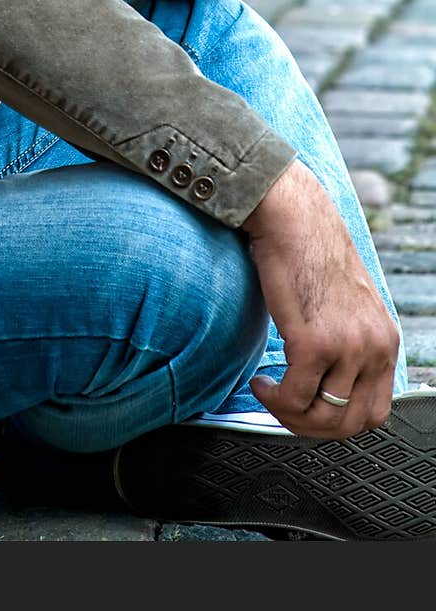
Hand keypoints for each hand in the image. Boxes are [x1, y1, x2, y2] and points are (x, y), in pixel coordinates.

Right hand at [242, 158, 398, 437]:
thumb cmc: (309, 252)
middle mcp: (374, 346)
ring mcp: (346, 346)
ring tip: (268, 392)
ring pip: (322, 416)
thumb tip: (326, 380)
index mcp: (385, 340)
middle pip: (349, 423)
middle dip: (310, 427)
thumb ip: (347, 341)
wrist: (292, 218)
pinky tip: (260, 382)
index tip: (309, 410)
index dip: (337, 421)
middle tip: (283, 408)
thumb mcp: (347, 304)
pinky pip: (294, 396)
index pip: (375, 413)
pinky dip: (273, 399)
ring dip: (288, 415)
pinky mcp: (313, 341)